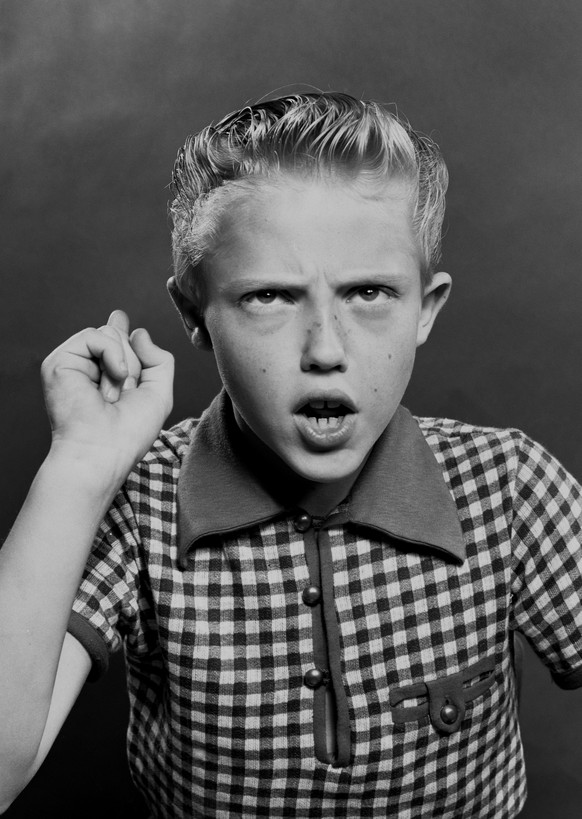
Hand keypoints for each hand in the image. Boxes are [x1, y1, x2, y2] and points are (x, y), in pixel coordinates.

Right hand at [41, 310, 173, 477]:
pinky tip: (112, 376)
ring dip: (124, 365)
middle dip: (133, 363)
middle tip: (123, 395)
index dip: (118, 330)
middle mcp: (90, 369)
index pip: (114, 344)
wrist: (103, 450)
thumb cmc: (129, 433)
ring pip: (109, 333)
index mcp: (108, 378)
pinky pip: (94, 335)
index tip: (120, 318)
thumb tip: (138, 333)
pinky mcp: (60, 361)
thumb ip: (158, 360)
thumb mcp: (159, 394)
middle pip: (120, 336)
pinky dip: (110, 353)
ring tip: (112, 395)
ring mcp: (74, 364)